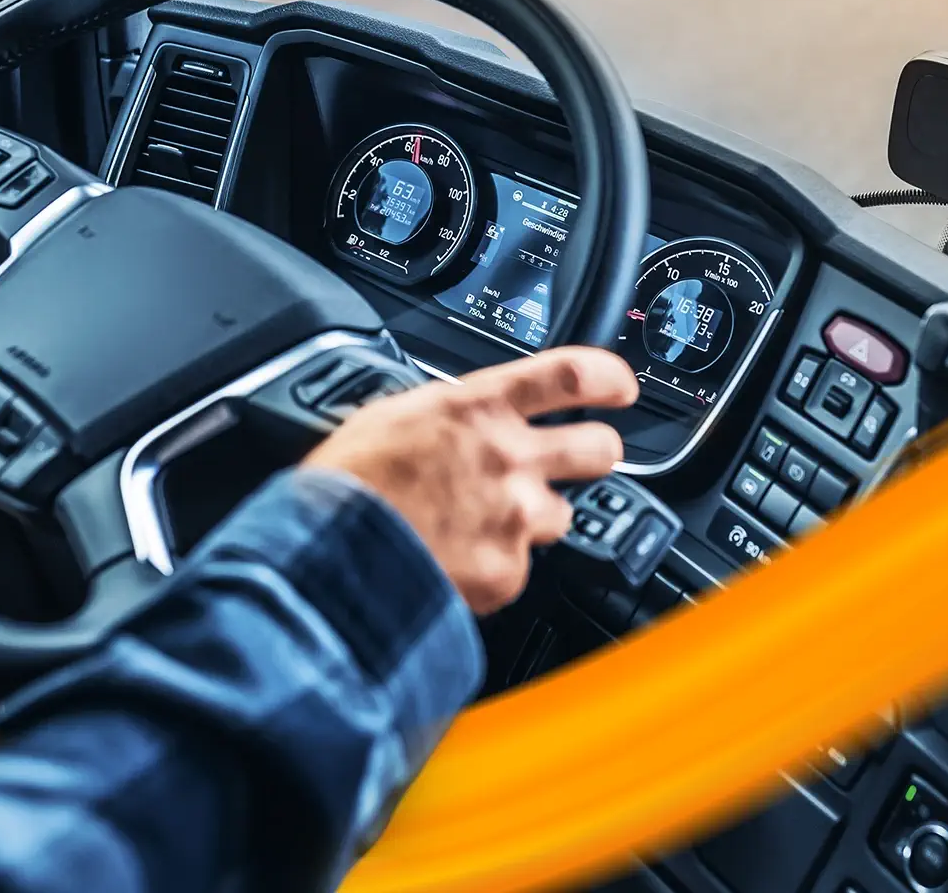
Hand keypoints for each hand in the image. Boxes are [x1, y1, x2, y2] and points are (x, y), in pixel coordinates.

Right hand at [305, 347, 638, 614]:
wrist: (327, 557)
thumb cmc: (343, 486)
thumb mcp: (390, 417)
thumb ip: (444, 414)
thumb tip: (454, 417)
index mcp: (476, 407)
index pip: (570, 376)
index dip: (609, 379)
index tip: (621, 388)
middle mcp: (508, 457)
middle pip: (599, 449)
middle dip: (596, 453)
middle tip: (579, 460)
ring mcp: (514, 517)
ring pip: (561, 517)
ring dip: (533, 521)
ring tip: (480, 527)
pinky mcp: (507, 572)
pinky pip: (518, 571)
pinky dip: (493, 571)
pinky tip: (454, 564)